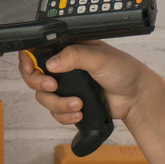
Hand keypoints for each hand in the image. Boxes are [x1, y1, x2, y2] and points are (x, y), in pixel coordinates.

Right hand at [19, 41, 154, 126]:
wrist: (135, 97)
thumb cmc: (124, 70)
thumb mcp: (100, 57)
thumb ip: (75, 56)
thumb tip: (52, 63)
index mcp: (69, 48)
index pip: (38, 50)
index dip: (29, 60)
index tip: (33, 70)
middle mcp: (64, 66)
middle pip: (34, 76)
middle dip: (40, 84)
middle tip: (54, 87)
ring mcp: (66, 86)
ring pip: (43, 97)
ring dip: (57, 103)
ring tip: (77, 104)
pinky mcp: (70, 103)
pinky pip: (54, 113)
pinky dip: (64, 115)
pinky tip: (79, 112)